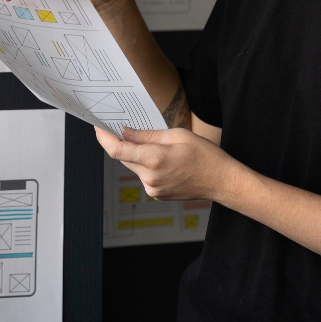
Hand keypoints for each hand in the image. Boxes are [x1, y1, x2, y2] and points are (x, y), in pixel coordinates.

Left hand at [95, 125, 238, 201]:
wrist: (221, 181)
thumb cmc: (205, 155)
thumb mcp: (177, 135)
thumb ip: (148, 135)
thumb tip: (125, 132)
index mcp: (154, 159)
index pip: (117, 150)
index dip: (104, 138)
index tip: (98, 127)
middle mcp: (150, 177)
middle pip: (124, 158)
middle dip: (123, 143)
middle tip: (125, 129)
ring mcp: (153, 189)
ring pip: (135, 166)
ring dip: (138, 155)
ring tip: (160, 146)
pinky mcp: (157, 194)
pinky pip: (144, 176)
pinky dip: (148, 165)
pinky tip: (165, 160)